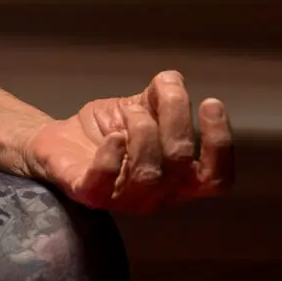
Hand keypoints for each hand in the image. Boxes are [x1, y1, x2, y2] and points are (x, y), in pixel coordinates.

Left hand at [20, 69, 232, 212]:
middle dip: (173, 119)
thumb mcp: (143, 107)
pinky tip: (112, 135)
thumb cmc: (110, 129)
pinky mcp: (88, 194)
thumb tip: (172, 80)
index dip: (220, 143)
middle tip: (158, 95)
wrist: (61, 140)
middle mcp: (158, 196)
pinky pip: (104, 181)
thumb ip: (163, 96)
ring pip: (148, 173)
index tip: (210, 102)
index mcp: (180, 179)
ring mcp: (123, 199)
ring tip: (130, 112)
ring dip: (142, 130)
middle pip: (180, 162)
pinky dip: (111, 155)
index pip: (217, 178)